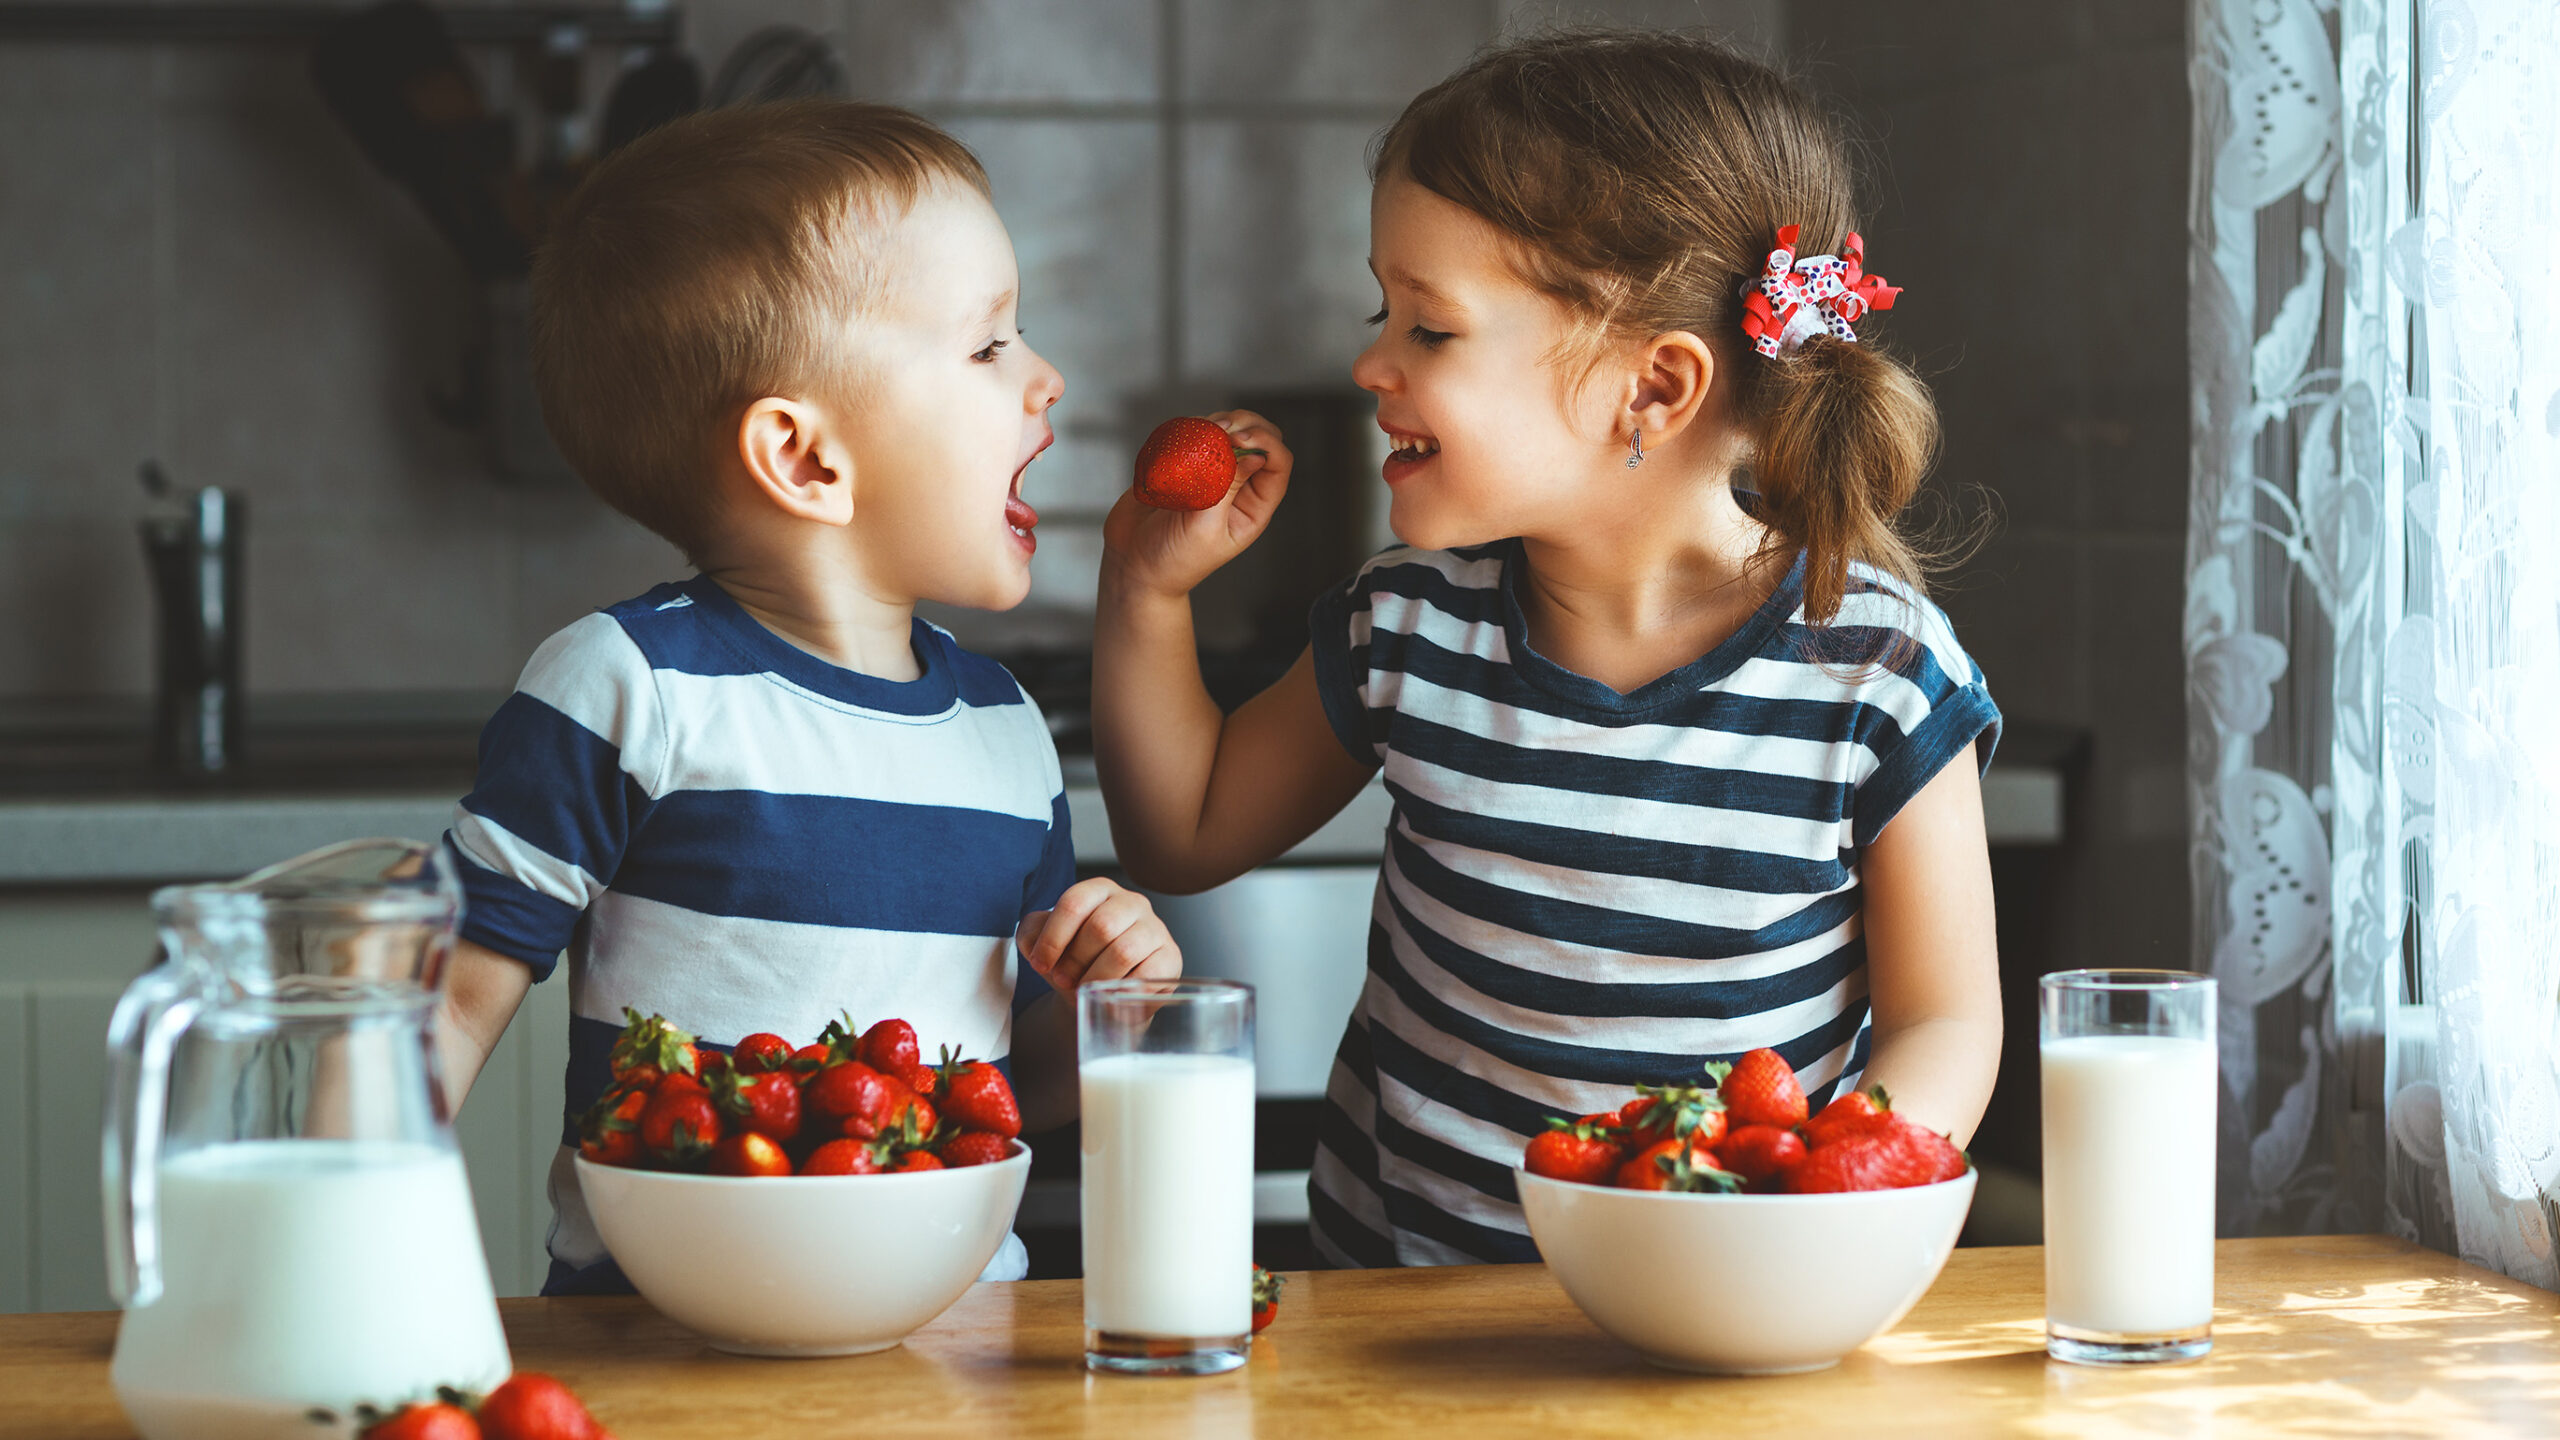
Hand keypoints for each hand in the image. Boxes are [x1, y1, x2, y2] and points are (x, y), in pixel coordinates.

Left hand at [1016, 877, 1182, 988]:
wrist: (1102, 996)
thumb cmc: (1074, 964)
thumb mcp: (1044, 944)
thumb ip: (1032, 933)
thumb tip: (1036, 940)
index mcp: (1100, 890)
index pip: (1075, 902)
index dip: (1053, 936)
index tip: (1041, 963)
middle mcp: (1132, 902)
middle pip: (1100, 926)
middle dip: (1075, 960)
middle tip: (1063, 980)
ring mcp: (1155, 928)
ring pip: (1124, 951)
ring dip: (1096, 977)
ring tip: (1085, 989)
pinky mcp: (1170, 957)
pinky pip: (1147, 974)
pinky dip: (1122, 989)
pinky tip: (1110, 994)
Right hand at [1101, 410, 1293, 600]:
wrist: (1132, 562)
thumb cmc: (1173, 558)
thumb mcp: (1205, 526)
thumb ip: (1227, 487)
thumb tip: (1255, 454)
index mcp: (1253, 507)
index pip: (1278, 463)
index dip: (1264, 442)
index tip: (1237, 438)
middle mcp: (1238, 487)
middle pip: (1258, 438)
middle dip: (1242, 424)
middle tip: (1218, 426)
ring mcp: (1211, 473)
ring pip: (1227, 431)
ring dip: (1213, 424)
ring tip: (1194, 436)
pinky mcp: (1185, 465)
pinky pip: (1195, 435)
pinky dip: (1188, 430)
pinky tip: (1175, 443)